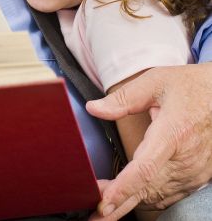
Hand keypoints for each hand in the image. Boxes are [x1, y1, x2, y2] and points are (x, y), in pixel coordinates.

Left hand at [86, 63, 211, 219]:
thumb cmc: (189, 87)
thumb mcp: (154, 82)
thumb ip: (122, 99)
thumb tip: (94, 108)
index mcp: (173, 132)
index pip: (146, 168)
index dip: (124, 188)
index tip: (105, 202)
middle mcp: (186, 158)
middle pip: (148, 189)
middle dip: (118, 202)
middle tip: (93, 210)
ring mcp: (194, 171)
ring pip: (158, 196)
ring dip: (131, 202)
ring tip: (103, 206)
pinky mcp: (197, 177)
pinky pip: (169, 195)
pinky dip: (147, 198)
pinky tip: (128, 200)